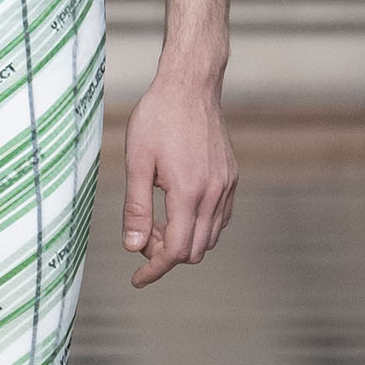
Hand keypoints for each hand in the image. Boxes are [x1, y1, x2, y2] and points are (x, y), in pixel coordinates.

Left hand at [122, 74, 237, 285]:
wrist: (190, 85)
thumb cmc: (158, 118)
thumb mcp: (136, 162)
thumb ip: (135, 207)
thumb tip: (133, 247)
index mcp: (188, 192)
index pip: (175, 251)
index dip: (154, 270)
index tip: (137, 279)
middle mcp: (213, 194)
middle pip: (194, 250)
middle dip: (165, 254)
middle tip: (140, 237)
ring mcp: (226, 186)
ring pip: (209, 237)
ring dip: (183, 240)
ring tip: (156, 221)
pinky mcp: (231, 177)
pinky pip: (219, 218)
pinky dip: (199, 226)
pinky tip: (177, 210)